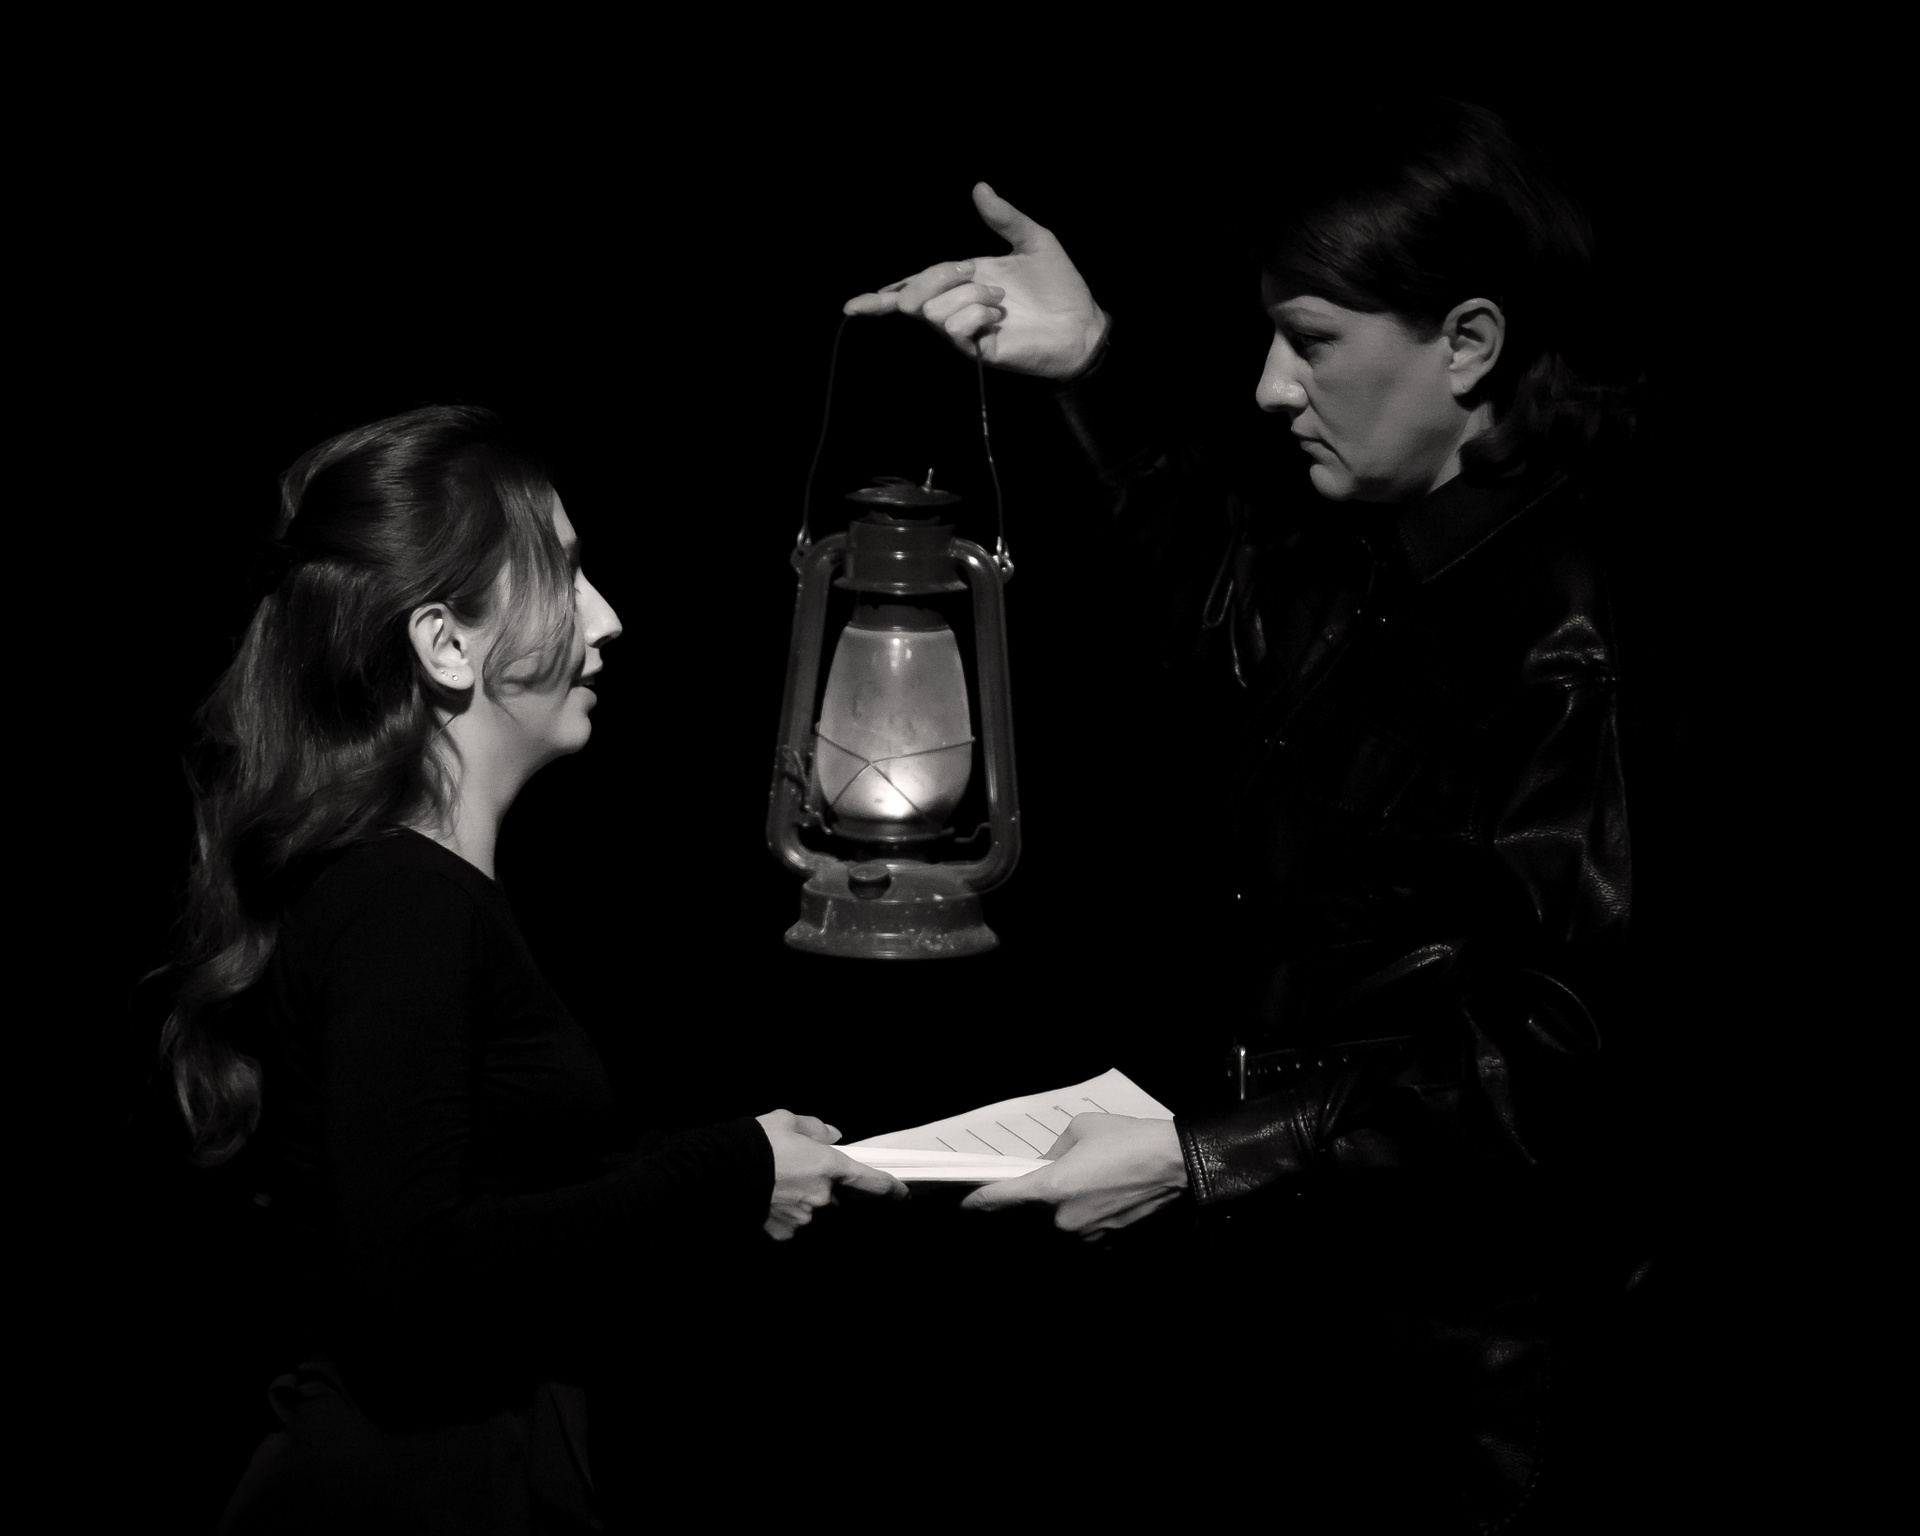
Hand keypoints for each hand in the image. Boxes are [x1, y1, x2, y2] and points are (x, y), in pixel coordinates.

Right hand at [755, 1108, 907, 1241]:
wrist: (720, 1171)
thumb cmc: (755, 1144)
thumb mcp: (786, 1121)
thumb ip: (815, 1129)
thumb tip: (831, 1135)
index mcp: (828, 1165)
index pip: (871, 1180)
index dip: (890, 1186)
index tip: (901, 1192)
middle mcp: (821, 1195)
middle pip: (832, 1193)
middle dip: (820, 1183)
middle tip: (796, 1169)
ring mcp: (804, 1217)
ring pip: (811, 1207)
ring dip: (800, 1197)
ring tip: (775, 1181)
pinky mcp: (784, 1231)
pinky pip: (791, 1221)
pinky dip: (783, 1211)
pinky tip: (767, 1197)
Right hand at [843, 181, 1109, 380]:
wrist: (1081, 324)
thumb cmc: (1060, 286)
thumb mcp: (1034, 240)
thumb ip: (1004, 217)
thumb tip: (979, 187)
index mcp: (961, 281)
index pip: (911, 289)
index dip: (880, 299)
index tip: (853, 306)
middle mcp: (956, 306)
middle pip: (913, 295)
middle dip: (938, 276)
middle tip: (976, 272)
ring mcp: (964, 331)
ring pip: (933, 310)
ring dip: (968, 295)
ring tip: (1000, 298)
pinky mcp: (976, 351)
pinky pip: (955, 328)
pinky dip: (976, 315)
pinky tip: (999, 317)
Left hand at [958, 1113, 1186, 1238]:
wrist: (1178, 1164)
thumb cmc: (1130, 1140)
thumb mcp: (1081, 1129)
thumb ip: (1052, 1152)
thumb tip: (1044, 1167)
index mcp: (1051, 1189)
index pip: (999, 1200)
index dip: (979, 1202)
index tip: (966, 1203)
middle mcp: (1064, 1220)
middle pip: (1032, 1214)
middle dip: (1036, 1196)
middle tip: (1057, 1176)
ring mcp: (1087, 1236)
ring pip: (1059, 1223)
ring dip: (1063, 1208)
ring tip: (1090, 1181)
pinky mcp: (1109, 1243)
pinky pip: (1084, 1232)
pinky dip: (1085, 1217)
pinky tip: (1103, 1195)